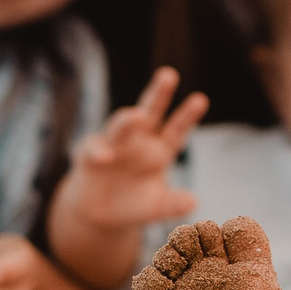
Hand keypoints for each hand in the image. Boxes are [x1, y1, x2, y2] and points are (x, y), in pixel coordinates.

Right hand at [57, 67, 206, 235]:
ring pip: (120, 125)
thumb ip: (173, 204)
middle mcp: (138, 140)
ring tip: (136, 116)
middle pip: (150, 112)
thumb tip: (194, 202)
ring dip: (127, 120)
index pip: (177, 128)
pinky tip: (104, 156)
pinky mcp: (89, 155)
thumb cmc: (133, 203)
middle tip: (169, 75)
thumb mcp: (156, 207)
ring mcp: (114, 144)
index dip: (187, 115)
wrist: (100, 214)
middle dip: (158, 93)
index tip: (201, 99)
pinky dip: (98, 151)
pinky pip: (93, 149)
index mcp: (160, 149)